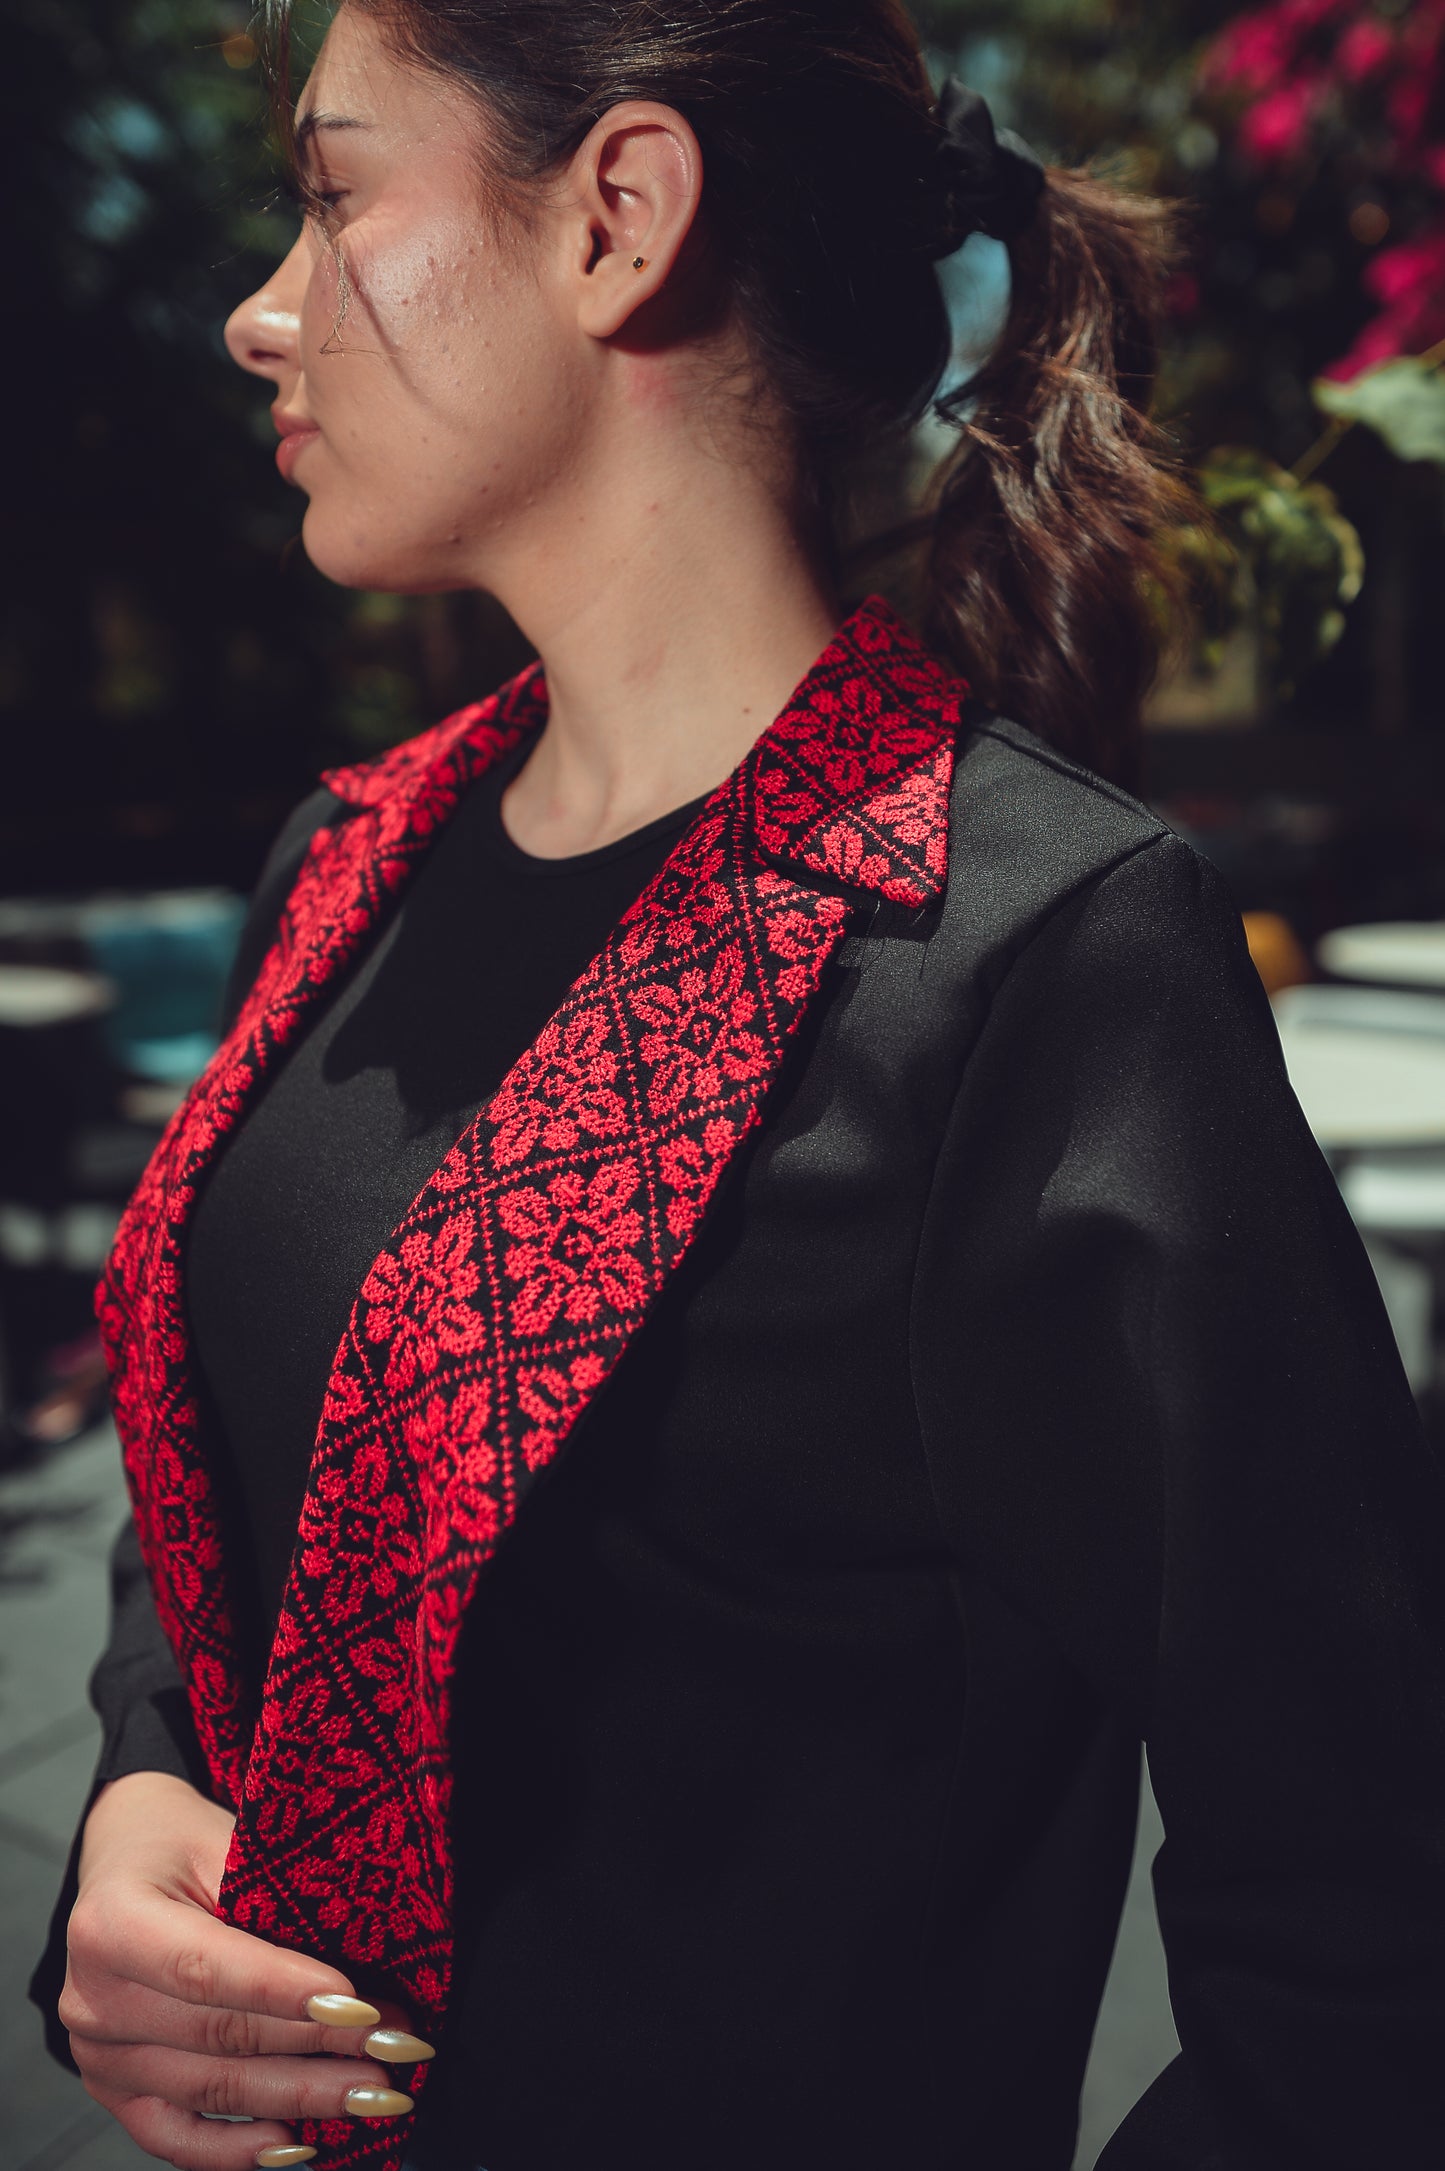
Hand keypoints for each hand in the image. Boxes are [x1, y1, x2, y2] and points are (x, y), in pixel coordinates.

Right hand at [60, 1771, 432, 2168]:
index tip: (359, 2007)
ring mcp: (99, 2055)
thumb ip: (275, 1902)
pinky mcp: (115, 2091)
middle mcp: (91, 1998)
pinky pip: (175, 2136)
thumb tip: (361, 1973)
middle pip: (218, 2036)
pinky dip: (237, 2149)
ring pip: (212, 2090)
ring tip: (373, 2092)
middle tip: (394, 2049)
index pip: (204, 1967)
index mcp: (110, 1923)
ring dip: (301, 2096)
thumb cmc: (186, 1846)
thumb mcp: (227, 1843)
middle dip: (317, 2045)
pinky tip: (299, 2142)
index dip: (284, 1992)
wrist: (127, 1858)